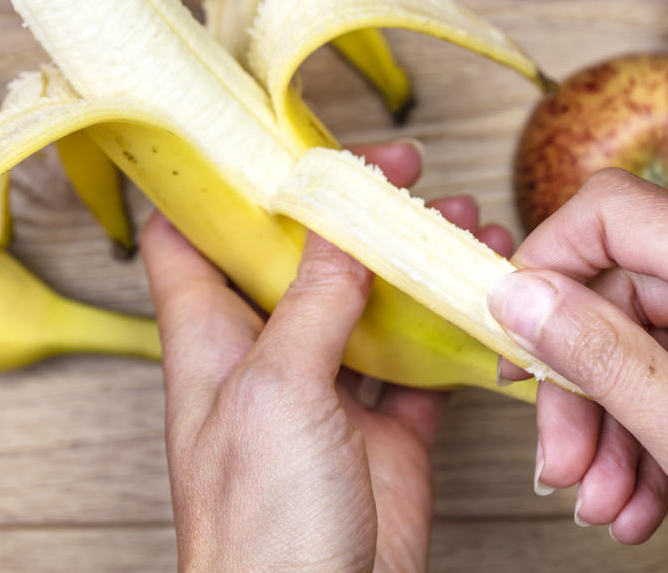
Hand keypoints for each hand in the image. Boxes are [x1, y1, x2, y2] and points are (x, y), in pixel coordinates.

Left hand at [142, 141, 512, 571]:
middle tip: (400, 168)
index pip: (191, 238)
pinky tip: (477, 296)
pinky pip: (419, 363)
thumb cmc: (257, 531)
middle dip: (347, 207)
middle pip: (299, 257)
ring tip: (461, 221)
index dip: (220, 183)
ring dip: (411, 259)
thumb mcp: (277, 391)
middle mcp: (266, 357)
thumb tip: (338, 231)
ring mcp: (327, 394)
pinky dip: (449, 328)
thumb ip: (312, 303)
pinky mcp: (384, 432)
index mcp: (212, 339)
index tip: (265, 136)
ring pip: (368, 302)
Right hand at [487, 168, 667, 569]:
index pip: (622, 212)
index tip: (516, 329)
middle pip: (641, 293)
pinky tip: (648, 494)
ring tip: (606, 503)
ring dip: (626, 420)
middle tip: (560, 460)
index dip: (552, 261)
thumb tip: (523, 294)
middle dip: (587, 380)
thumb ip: (610, 364)